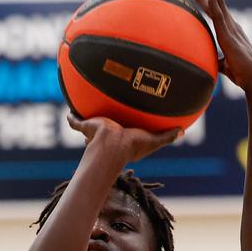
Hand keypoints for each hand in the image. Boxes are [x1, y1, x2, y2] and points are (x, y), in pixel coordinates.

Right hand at [66, 112, 182, 161]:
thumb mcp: (152, 140)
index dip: (126, 125)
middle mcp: (108, 135)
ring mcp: (95, 132)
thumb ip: (166, 136)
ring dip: (87, 117)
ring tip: (86, 103)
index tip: (129, 120)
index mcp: (122, 137)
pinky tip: (68, 109)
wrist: (111, 146)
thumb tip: (182, 131)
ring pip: (90, 123)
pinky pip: (75, 120)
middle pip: (106, 124)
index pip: (124, 129)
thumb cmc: (131, 146)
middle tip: (108, 110)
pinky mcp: (85, 126)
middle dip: (106, 119)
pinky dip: (71, 117)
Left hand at [188, 0, 251, 95]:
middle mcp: (230, 24)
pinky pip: (219, 14)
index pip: (214, 8)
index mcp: (229, 30)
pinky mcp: (229, 35)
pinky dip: (213, 0)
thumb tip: (208, 63)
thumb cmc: (243, 76)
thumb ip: (216, 61)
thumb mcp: (225, 66)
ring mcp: (230, 27)